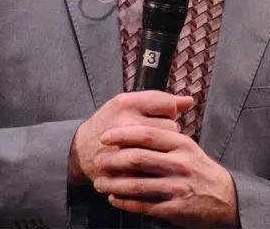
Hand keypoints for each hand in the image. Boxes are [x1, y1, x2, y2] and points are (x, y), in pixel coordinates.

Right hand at [68, 91, 194, 185]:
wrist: (79, 151)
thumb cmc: (109, 122)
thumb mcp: (128, 103)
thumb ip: (159, 100)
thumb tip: (190, 101)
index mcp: (126, 104)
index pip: (167, 105)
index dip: (169, 112)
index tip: (160, 117)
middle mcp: (125, 123)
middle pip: (170, 128)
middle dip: (167, 133)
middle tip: (155, 137)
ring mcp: (124, 148)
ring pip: (164, 149)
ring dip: (163, 151)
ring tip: (151, 149)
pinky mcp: (124, 170)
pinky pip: (155, 169)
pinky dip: (155, 168)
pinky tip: (148, 165)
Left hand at [91, 125, 239, 227]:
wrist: (226, 199)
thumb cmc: (200, 171)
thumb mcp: (189, 148)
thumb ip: (166, 137)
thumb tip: (134, 128)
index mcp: (183, 145)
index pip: (148, 134)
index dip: (123, 134)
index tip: (105, 136)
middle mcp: (181, 164)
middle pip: (138, 158)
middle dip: (112, 160)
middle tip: (97, 161)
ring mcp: (178, 187)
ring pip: (136, 184)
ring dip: (113, 184)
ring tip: (100, 183)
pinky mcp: (175, 208)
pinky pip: (143, 205)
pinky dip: (125, 202)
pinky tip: (114, 199)